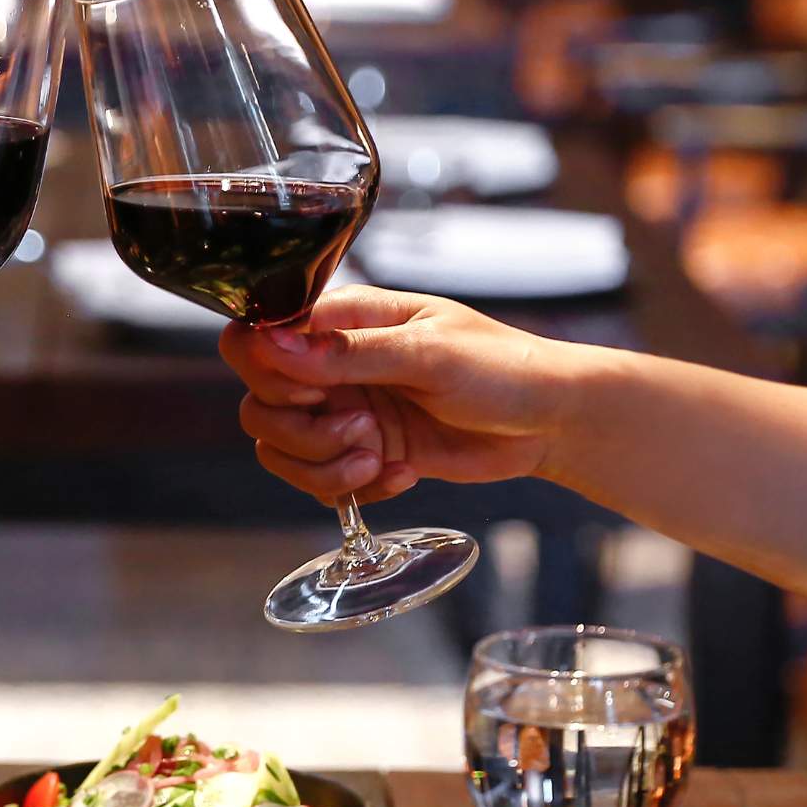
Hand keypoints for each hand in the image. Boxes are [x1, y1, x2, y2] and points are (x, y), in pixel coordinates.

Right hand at [218, 286, 592, 502]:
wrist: (549, 422)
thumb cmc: (501, 367)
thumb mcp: (428, 354)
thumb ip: (350, 351)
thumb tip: (276, 343)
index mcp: (343, 319)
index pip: (257, 337)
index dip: (271, 373)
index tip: (317, 391)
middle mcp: (333, 365)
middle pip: (260, 403)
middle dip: (303, 431)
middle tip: (361, 428)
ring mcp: (345, 412)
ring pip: (282, 449)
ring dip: (324, 466)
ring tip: (379, 459)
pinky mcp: (362, 453)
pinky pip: (321, 481)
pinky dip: (353, 487)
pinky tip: (402, 474)